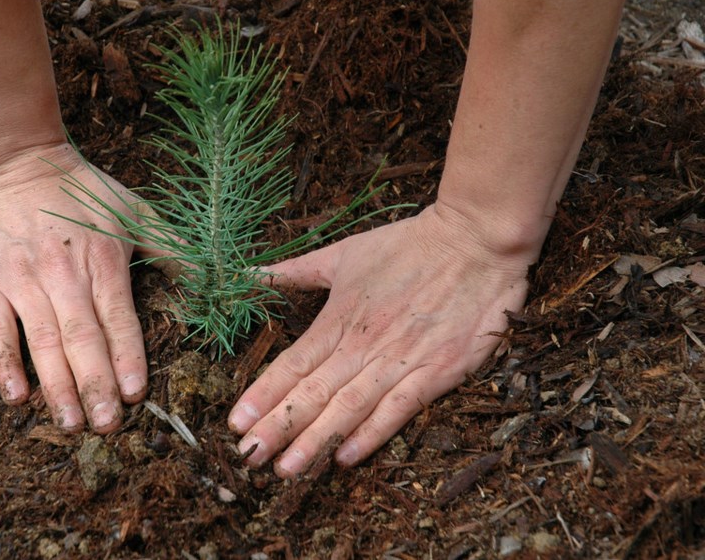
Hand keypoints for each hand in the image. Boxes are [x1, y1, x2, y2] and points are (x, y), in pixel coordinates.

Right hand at [0, 142, 147, 432]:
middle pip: (82, 337)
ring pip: (42, 341)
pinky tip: (17, 396)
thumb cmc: (79, 187)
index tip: (136, 394)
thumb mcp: (133, 209)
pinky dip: (6, 364)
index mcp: (102, 259)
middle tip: (107, 426)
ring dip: (57, 385)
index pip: (118, 317)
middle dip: (96, 385)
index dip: (127, 356)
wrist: (12, 158)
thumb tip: (215, 276)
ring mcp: (23, 280)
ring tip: (71, 423)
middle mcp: (63, 274)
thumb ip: (171, 246)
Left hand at [228, 203, 533, 475]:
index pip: (293, 364)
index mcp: (339, 317)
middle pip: (313, 393)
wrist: (475, 240)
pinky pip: (399, 410)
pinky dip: (371, 435)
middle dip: (278, 427)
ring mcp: (401, 360)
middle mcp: (364, 344)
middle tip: (248, 458)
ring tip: (286, 469)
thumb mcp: (345, 252)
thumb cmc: (408, 245)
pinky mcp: (438, 372)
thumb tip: (251, 274)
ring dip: (315, 440)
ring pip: (349, 407)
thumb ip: (296, 270)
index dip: (263, 395)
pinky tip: (345, 458)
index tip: (235, 423)